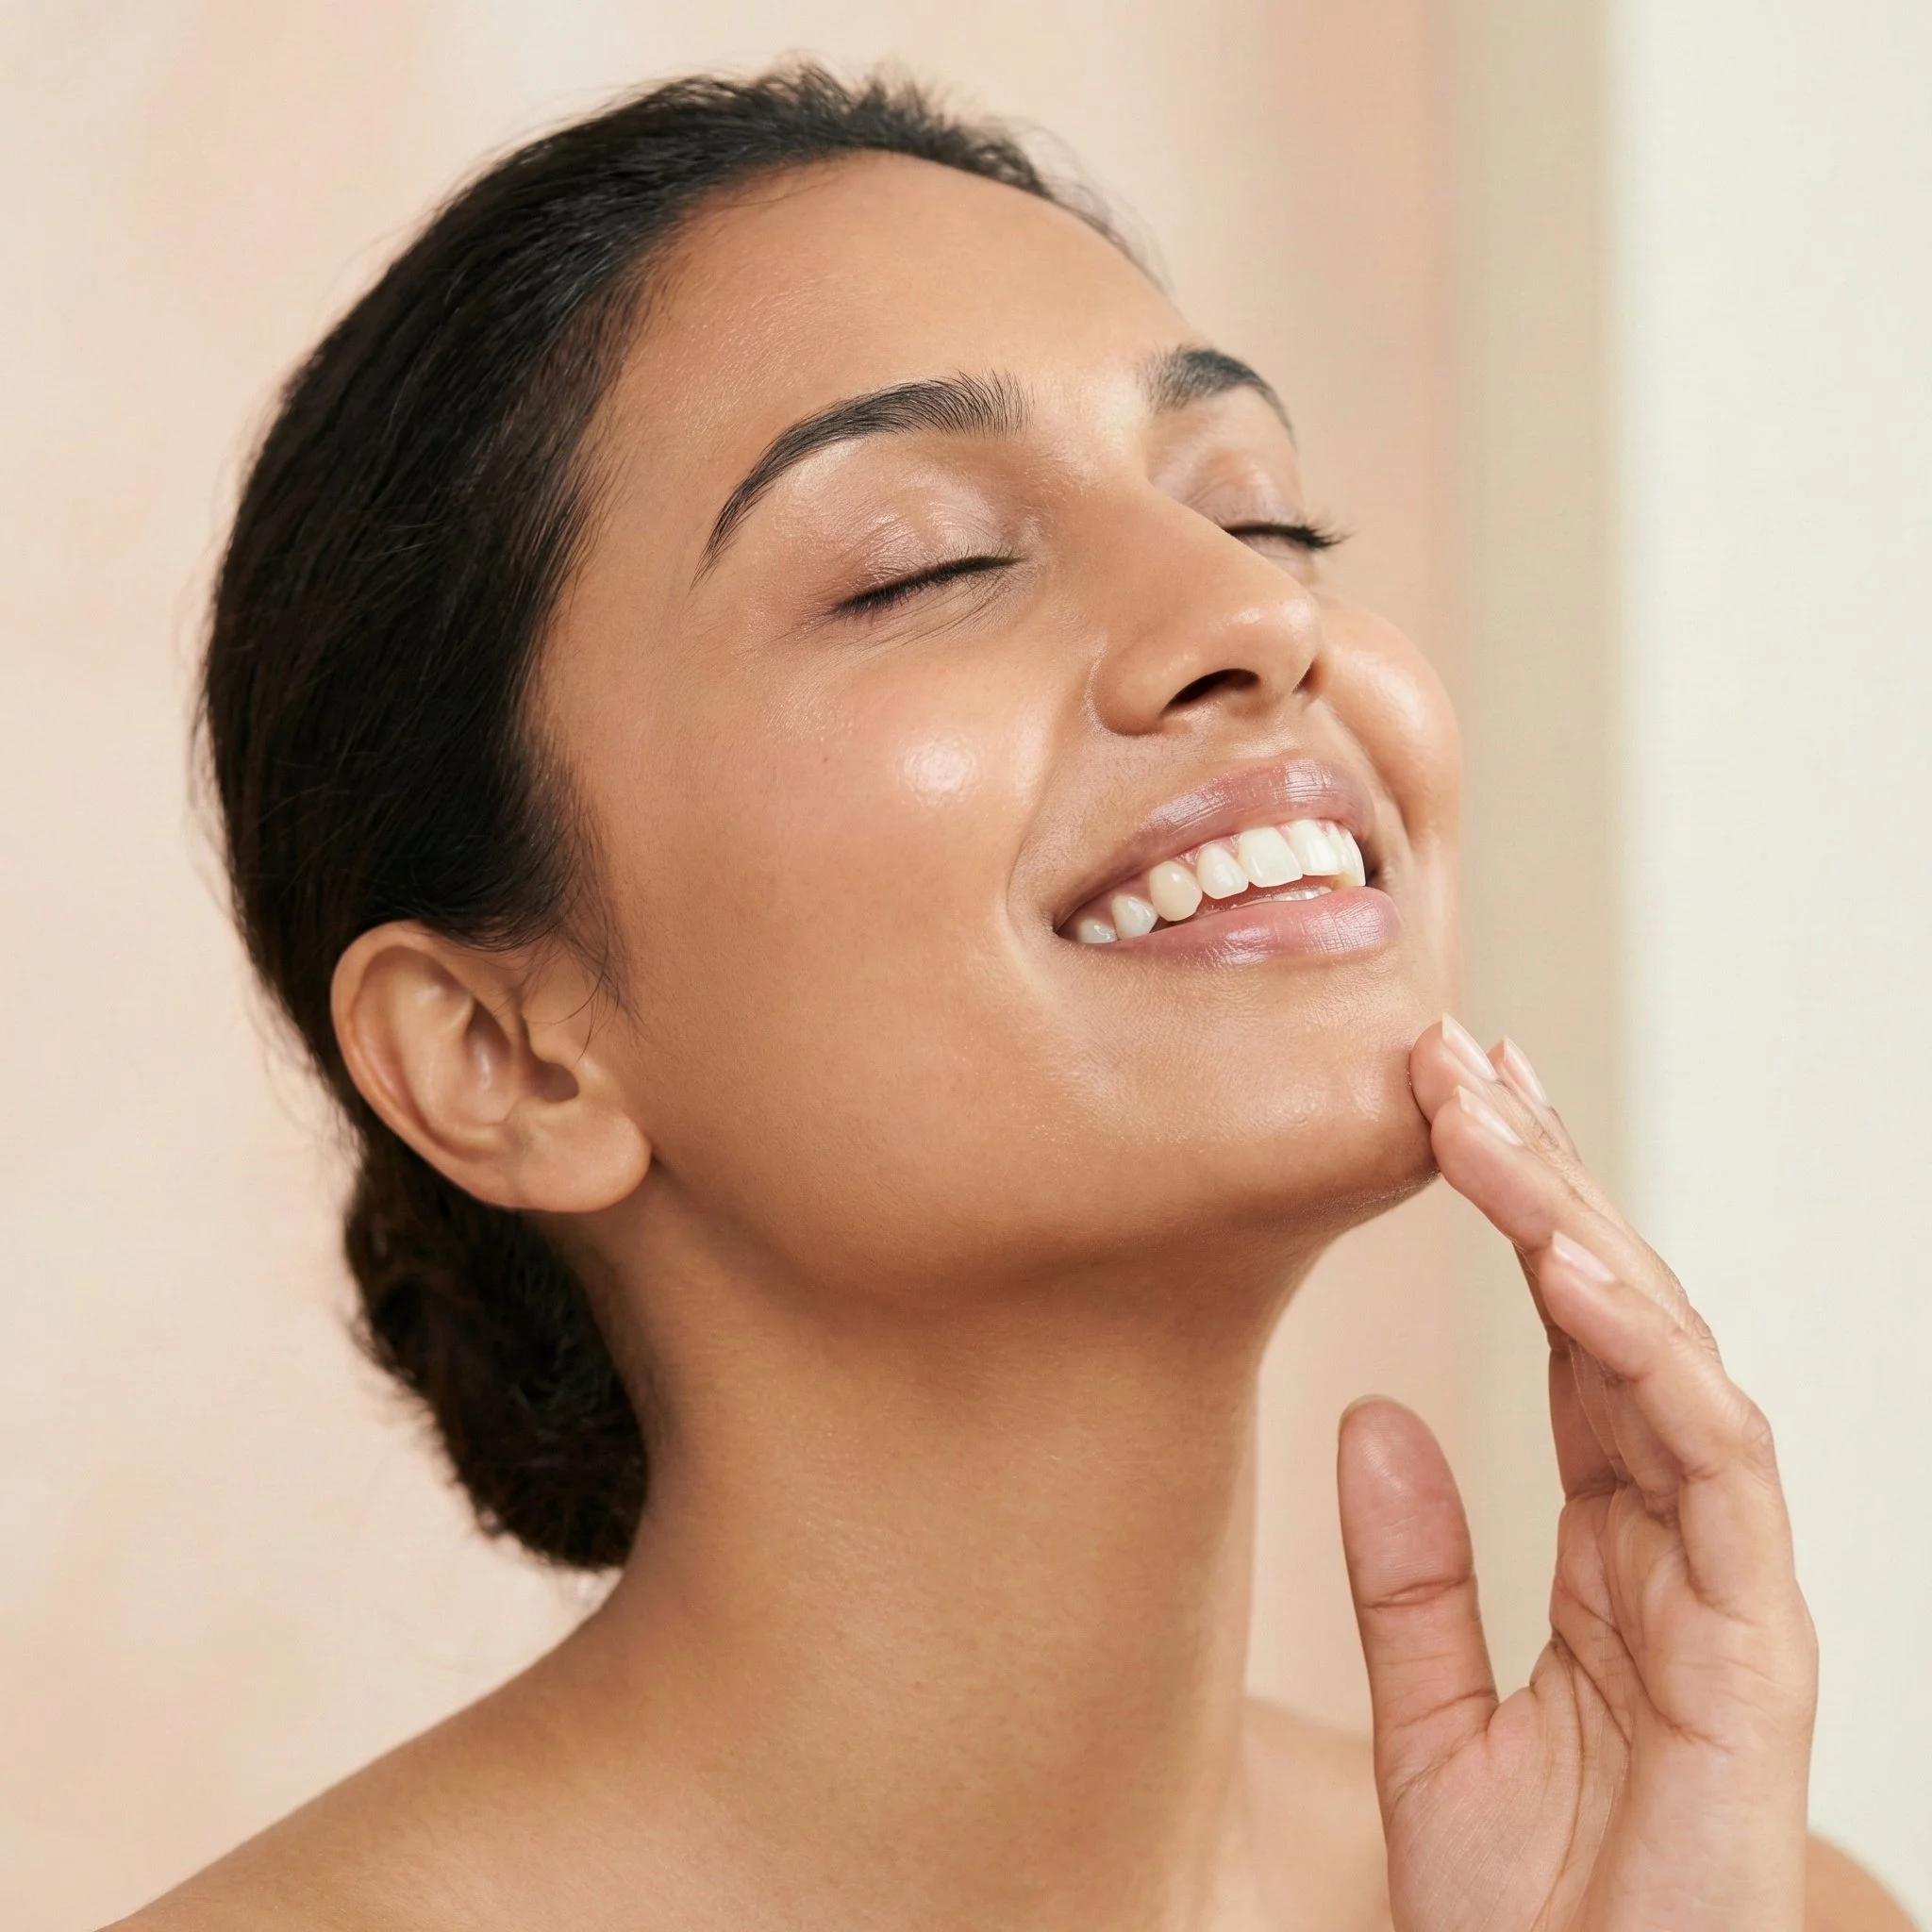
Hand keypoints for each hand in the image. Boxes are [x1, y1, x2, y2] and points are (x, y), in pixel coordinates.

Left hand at [1337, 1017, 1817, 1929]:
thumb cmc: (1528, 1915)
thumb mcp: (1434, 1718)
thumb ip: (1411, 1568)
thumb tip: (1371, 1409)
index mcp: (1612, 1541)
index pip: (1569, 1337)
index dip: (1515, 1215)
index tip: (1443, 1101)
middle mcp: (1680, 1540)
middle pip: (1622, 1316)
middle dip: (1542, 1177)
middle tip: (1453, 1055)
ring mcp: (1728, 1583)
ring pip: (1670, 1357)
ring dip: (1580, 1227)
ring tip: (1487, 1122)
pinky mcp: (1759, 1644)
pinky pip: (1716, 1463)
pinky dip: (1650, 1356)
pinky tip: (1571, 1269)